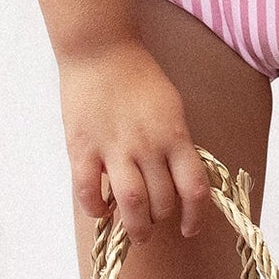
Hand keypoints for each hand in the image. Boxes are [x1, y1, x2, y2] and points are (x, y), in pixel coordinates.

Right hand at [59, 38, 212, 241]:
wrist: (100, 49)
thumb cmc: (138, 76)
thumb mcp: (172, 107)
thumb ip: (177, 143)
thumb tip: (179, 178)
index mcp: (174, 134)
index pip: (194, 188)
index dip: (195, 216)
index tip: (189, 228)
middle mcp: (148, 145)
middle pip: (162, 202)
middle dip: (161, 219)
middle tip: (154, 220)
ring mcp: (114, 148)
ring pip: (132, 204)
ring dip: (135, 226)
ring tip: (135, 229)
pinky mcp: (82, 149)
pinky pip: (89, 192)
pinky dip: (97, 209)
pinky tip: (102, 207)